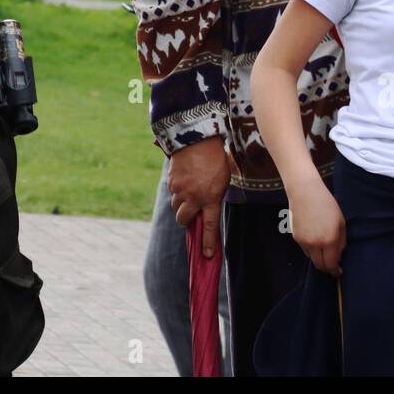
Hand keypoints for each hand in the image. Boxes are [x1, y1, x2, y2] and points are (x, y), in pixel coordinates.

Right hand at [168, 136, 232, 257]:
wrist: (198, 138)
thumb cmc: (216, 158)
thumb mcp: (223, 179)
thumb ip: (215, 196)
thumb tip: (208, 209)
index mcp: (211, 197)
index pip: (210, 226)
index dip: (208, 242)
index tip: (208, 255)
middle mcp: (194, 197)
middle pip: (183, 220)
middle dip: (186, 219)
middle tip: (191, 211)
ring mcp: (180, 190)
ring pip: (176, 206)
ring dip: (181, 203)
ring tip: (189, 189)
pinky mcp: (171, 181)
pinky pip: (172, 192)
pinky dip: (177, 190)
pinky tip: (184, 178)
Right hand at [288, 173, 345, 275]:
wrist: (305, 192)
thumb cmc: (327, 204)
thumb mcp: (340, 222)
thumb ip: (341, 241)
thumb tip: (338, 255)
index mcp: (329, 240)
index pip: (331, 264)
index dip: (335, 270)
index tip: (338, 271)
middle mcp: (315, 244)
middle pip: (320, 265)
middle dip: (327, 268)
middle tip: (332, 265)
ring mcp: (304, 241)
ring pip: (312, 258)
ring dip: (319, 257)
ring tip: (324, 248)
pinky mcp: (296, 237)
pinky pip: (305, 249)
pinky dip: (311, 249)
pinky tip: (315, 237)